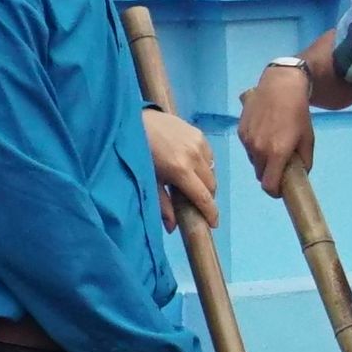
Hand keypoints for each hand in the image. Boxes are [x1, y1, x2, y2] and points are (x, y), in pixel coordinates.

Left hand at [141, 108, 219, 223]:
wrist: (137, 122)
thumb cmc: (140, 154)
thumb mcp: (150, 181)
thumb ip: (163, 205)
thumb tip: (172, 228)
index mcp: (181, 171)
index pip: (204, 197)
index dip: (211, 213)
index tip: (213, 224)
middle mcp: (194, 157)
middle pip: (211, 185)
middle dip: (207, 197)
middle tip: (197, 203)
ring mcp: (198, 143)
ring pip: (212, 170)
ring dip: (206, 180)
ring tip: (194, 183)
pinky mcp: (199, 133)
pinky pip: (209, 155)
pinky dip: (204, 165)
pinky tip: (193, 166)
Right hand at [232, 60, 315, 188]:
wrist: (280, 86)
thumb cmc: (299, 113)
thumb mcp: (308, 139)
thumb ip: (305, 162)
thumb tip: (300, 175)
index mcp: (276, 154)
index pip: (268, 186)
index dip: (275, 191)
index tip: (281, 189)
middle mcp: (258, 150)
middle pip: (260, 175)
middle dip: (270, 174)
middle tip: (280, 164)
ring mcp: (247, 140)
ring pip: (253, 161)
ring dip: (262, 160)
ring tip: (273, 143)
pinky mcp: (241, 130)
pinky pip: (248, 147)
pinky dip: (255, 146)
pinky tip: (265, 131)